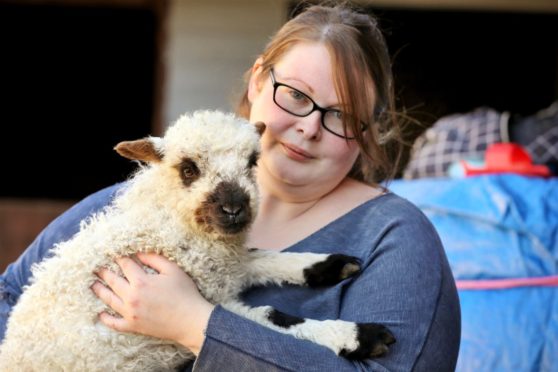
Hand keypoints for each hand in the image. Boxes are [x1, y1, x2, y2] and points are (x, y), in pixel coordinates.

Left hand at [91, 252, 213, 354]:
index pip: (125, 265)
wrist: (190, 321)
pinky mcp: (133, 326)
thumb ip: (154, 259)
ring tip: (92, 284)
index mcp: (141, 282)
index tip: (113, 252)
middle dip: (103, 272)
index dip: (119, 257)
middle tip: (95, 266)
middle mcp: (131, 297)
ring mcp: (130, 313)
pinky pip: (114, 323)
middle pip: (112, 281)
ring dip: (99, 291)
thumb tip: (138, 253)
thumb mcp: (173, 270)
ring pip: (109, 300)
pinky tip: (100, 313)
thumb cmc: (185, 293)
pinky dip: (106, 319)